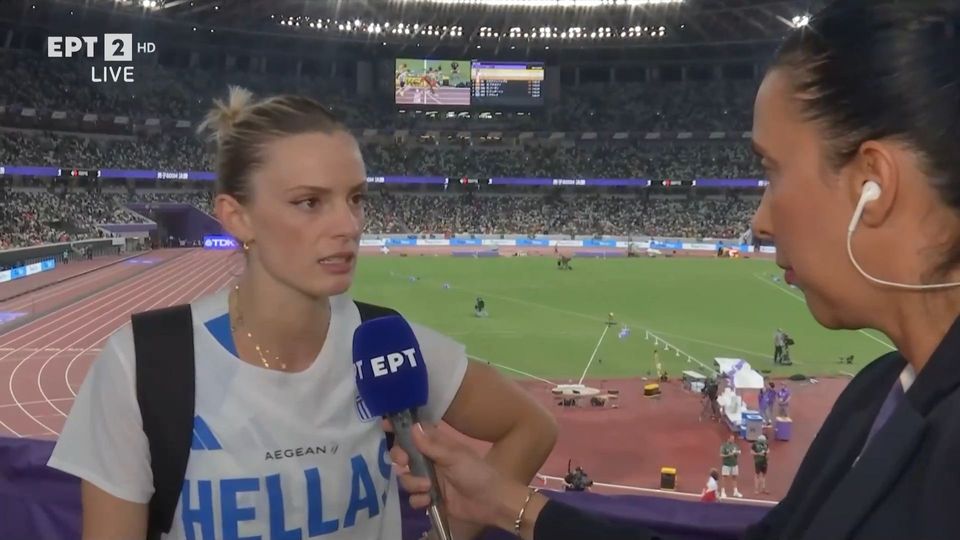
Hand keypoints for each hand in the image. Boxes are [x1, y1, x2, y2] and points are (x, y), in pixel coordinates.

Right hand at [384, 420, 530, 531]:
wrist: (490, 502)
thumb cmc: (476, 473)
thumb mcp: (455, 457)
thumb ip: (432, 445)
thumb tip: (412, 426)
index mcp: (437, 445)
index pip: (413, 432)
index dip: (399, 428)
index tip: (384, 426)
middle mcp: (429, 460)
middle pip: (402, 455)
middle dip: (399, 458)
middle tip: (404, 463)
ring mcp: (428, 479)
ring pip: (405, 478)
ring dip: (412, 483)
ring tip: (428, 488)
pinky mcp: (429, 498)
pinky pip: (413, 497)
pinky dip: (418, 499)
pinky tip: (429, 501)